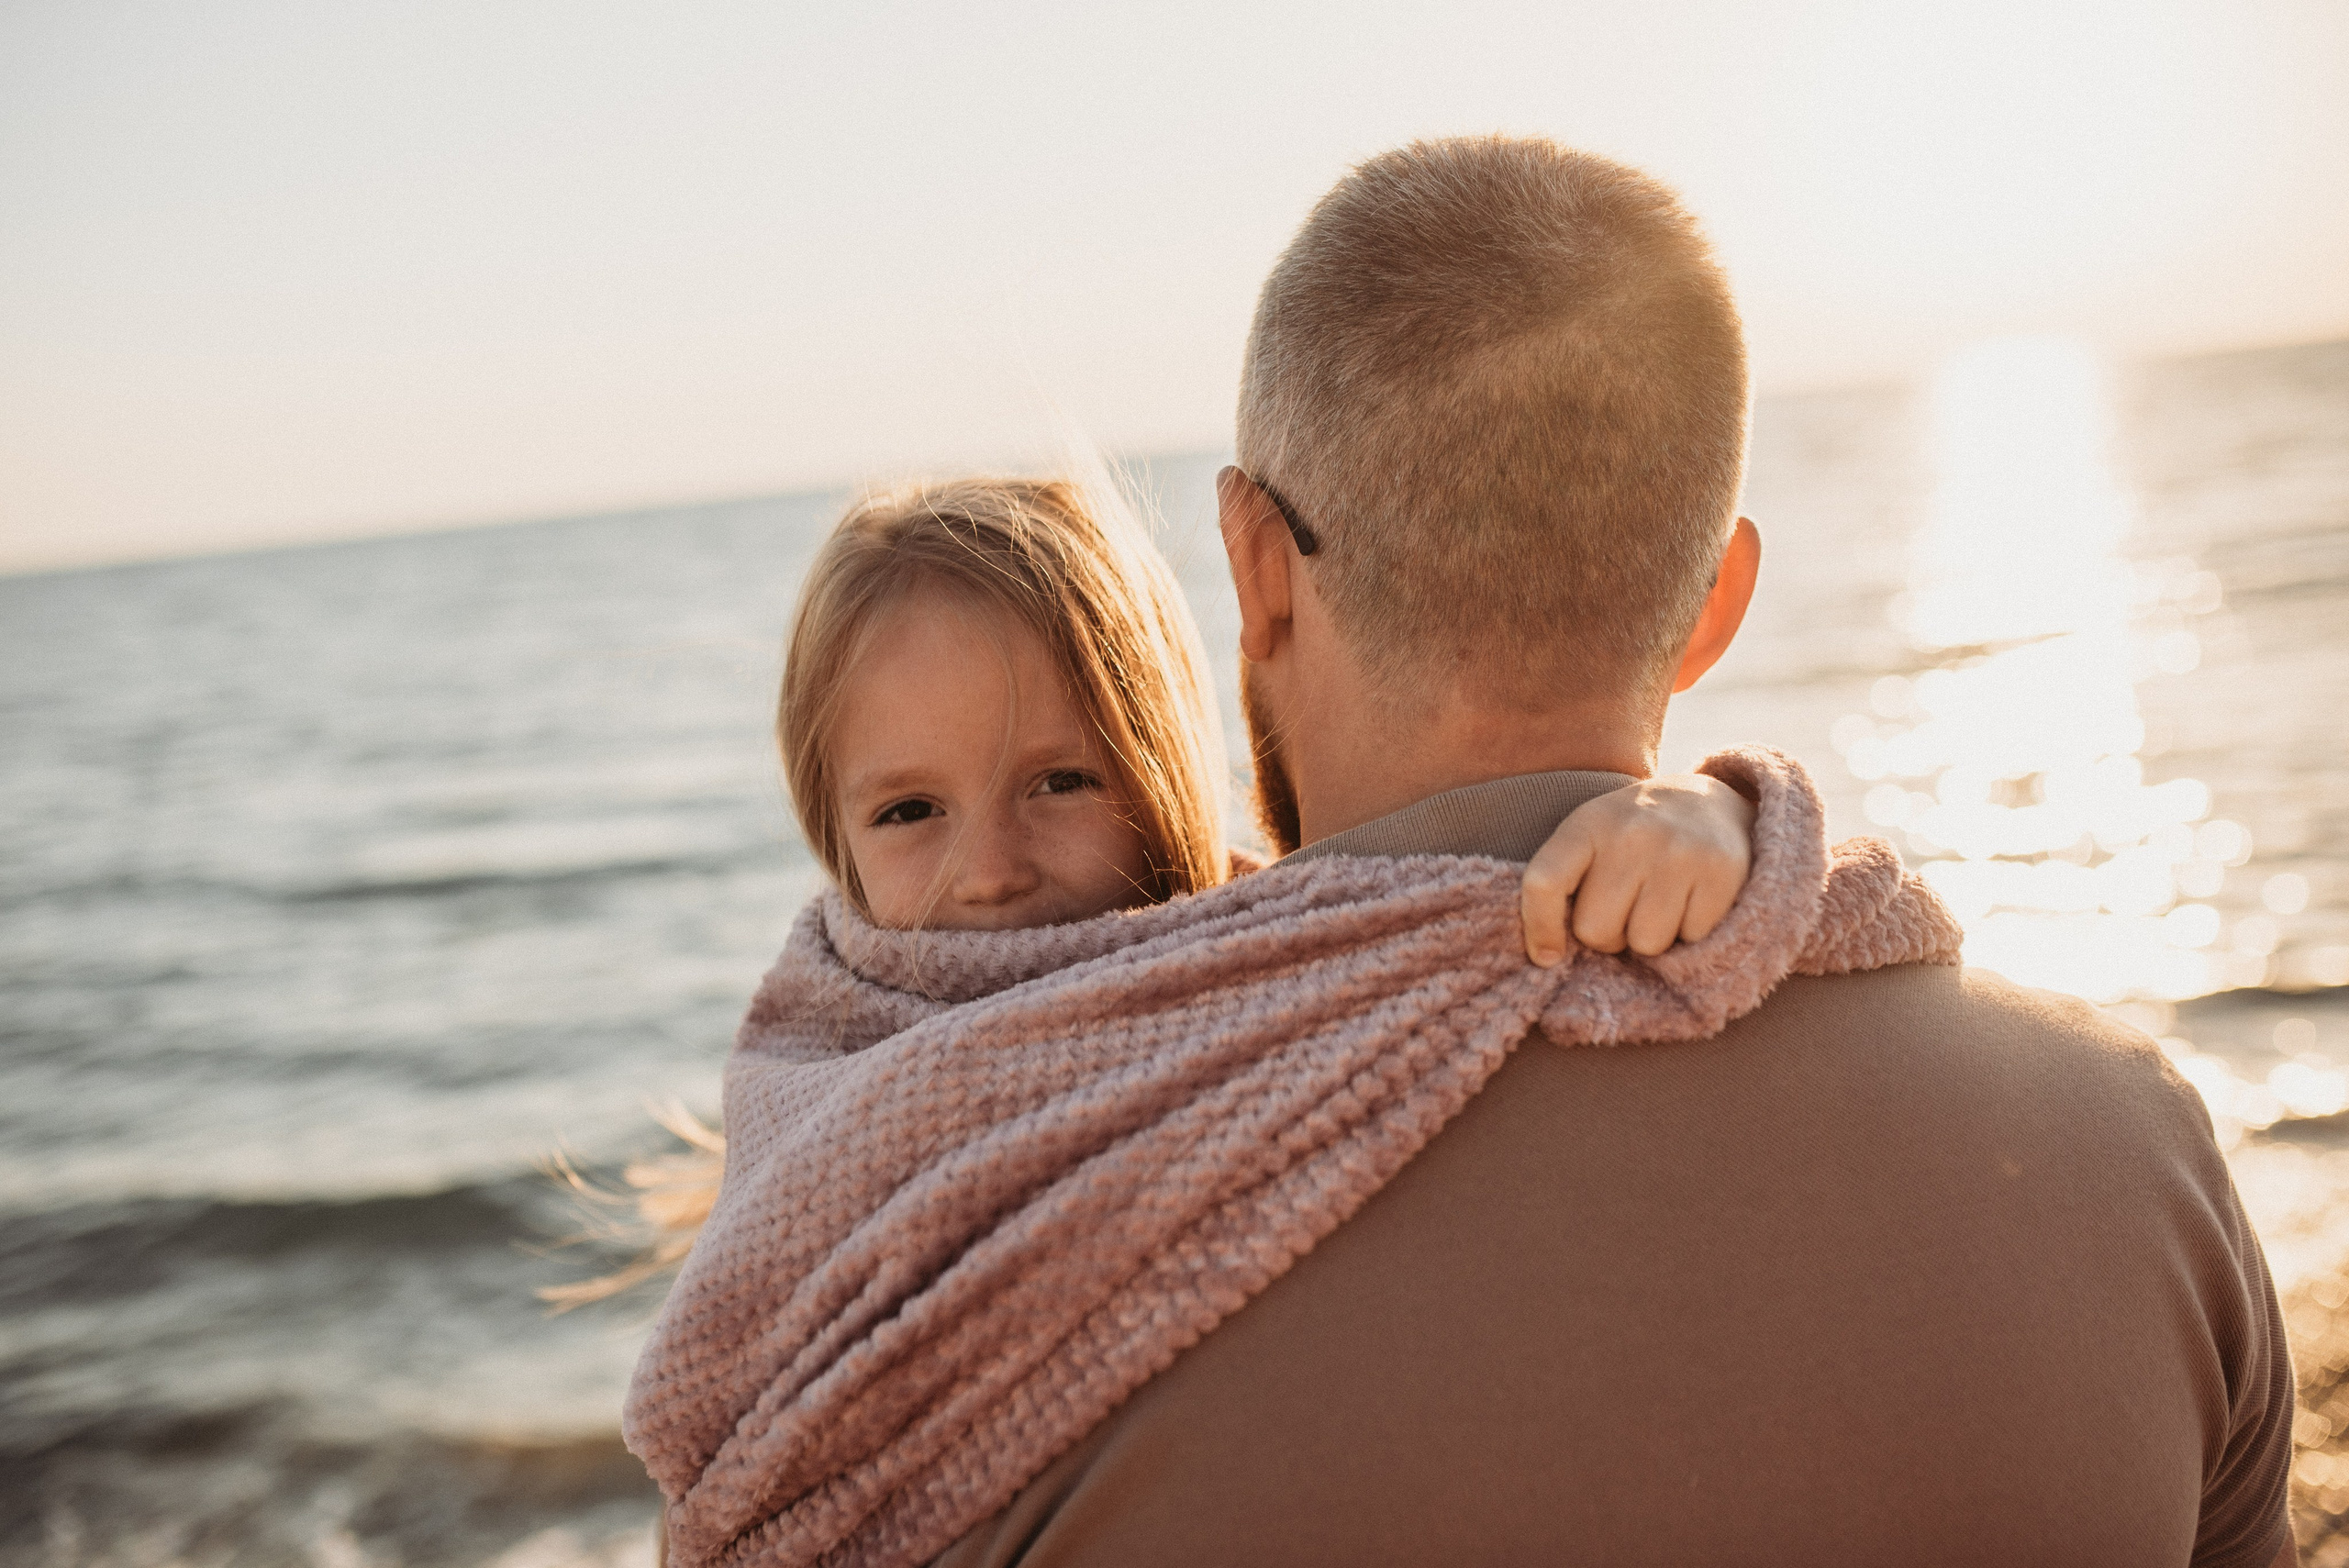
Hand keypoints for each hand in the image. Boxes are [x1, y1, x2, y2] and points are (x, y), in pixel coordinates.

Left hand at [1520, 773, 1755, 965]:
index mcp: (1587, 824)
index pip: (1544, 882)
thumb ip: (1561, 884)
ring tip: (1657, 904)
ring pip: (1645, 943)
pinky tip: (1689, 901)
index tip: (1547, 956)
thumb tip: (1547, 956)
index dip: (1539, 927)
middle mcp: (1632, 834)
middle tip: (1625, 910)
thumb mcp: (1590, 838)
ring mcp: (1679, 851)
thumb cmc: (1632, 836)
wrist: (1707, 800)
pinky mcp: (1721, 871)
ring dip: (1648, 938)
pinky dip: (1688, 933)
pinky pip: (1691, 939)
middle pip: (1595, 930)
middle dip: (1607, 935)